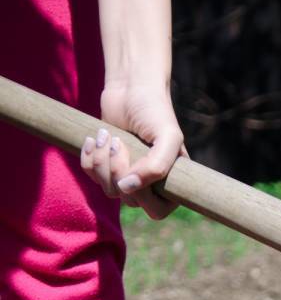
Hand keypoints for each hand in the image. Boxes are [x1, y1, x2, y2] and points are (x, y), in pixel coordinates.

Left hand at [80, 83, 184, 219]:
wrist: (131, 88)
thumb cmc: (155, 111)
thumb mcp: (167, 137)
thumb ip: (157, 167)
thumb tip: (127, 188)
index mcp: (172, 182)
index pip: (157, 211)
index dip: (143, 195)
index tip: (136, 167)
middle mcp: (151, 184)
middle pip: (129, 200)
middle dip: (117, 172)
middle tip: (118, 143)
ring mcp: (127, 176)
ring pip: (108, 189)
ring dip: (102, 161)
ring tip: (106, 134)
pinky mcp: (105, 166)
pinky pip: (92, 176)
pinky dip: (88, 157)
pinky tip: (94, 137)